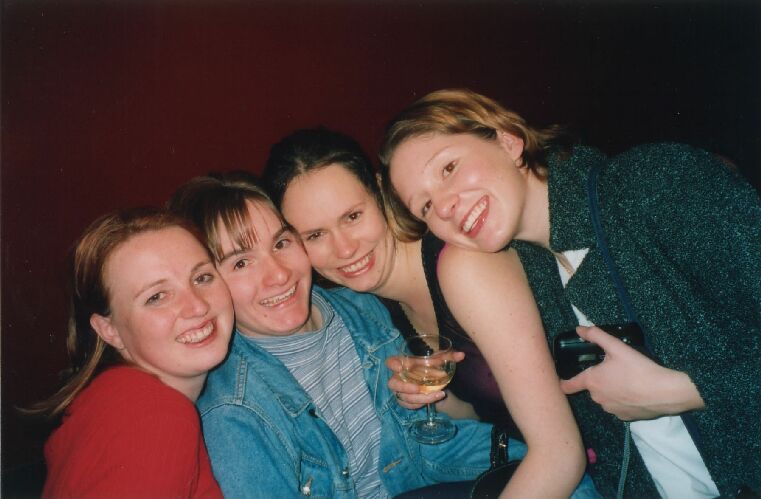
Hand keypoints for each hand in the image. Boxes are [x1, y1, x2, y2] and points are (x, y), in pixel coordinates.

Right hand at [385, 351, 464, 409]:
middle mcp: (398, 377)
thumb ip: (448, 357)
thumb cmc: (429, 367)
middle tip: (418, 388)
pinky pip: (408, 405)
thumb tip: (461, 355)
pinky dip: (420, 403)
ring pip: (403, 397)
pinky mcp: (404, 401)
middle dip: (405, 387)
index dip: (392, 365)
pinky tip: (433, 399)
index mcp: (402, 363)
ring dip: (420, 397)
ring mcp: (400, 391)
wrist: (429, 380)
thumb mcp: (437, 361)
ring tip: (438, 394)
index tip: (400, 367)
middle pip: (393, 384)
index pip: (390, 362)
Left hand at [560, 326, 703, 420]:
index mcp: (592, 382)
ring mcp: (611, 410)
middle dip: (599, 380)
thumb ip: (596, 336)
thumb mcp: (616, 347)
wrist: (665, 392)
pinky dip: (623, 400)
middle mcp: (597, 398)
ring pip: (605, 397)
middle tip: (614, 369)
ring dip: (611, 390)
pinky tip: (635, 392)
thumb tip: (579, 329)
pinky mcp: (625, 417)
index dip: (563, 383)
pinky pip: (618, 407)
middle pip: (592, 388)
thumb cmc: (638, 369)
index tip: (560, 381)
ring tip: (627, 380)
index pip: (568, 386)